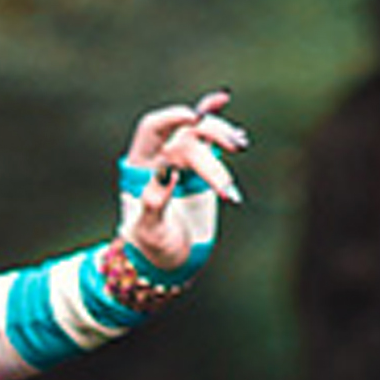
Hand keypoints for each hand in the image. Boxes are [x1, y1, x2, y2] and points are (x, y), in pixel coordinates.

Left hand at [118, 92, 245, 274]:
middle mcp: (160, 157)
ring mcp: (182, 162)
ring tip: (240, 145)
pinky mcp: (200, 170)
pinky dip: (223, 131)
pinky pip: (211, 143)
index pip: (152, 129)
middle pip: (186, 134)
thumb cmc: (150, 247)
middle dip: (211, 138)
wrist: (167, 262)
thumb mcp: (149, 230)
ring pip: (203, 136)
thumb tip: (167, 171)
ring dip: (222, 135)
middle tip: (235, 149)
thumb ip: (154, 201)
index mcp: (139, 165)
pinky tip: (238, 131)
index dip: (172, 118)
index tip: (193, 118)